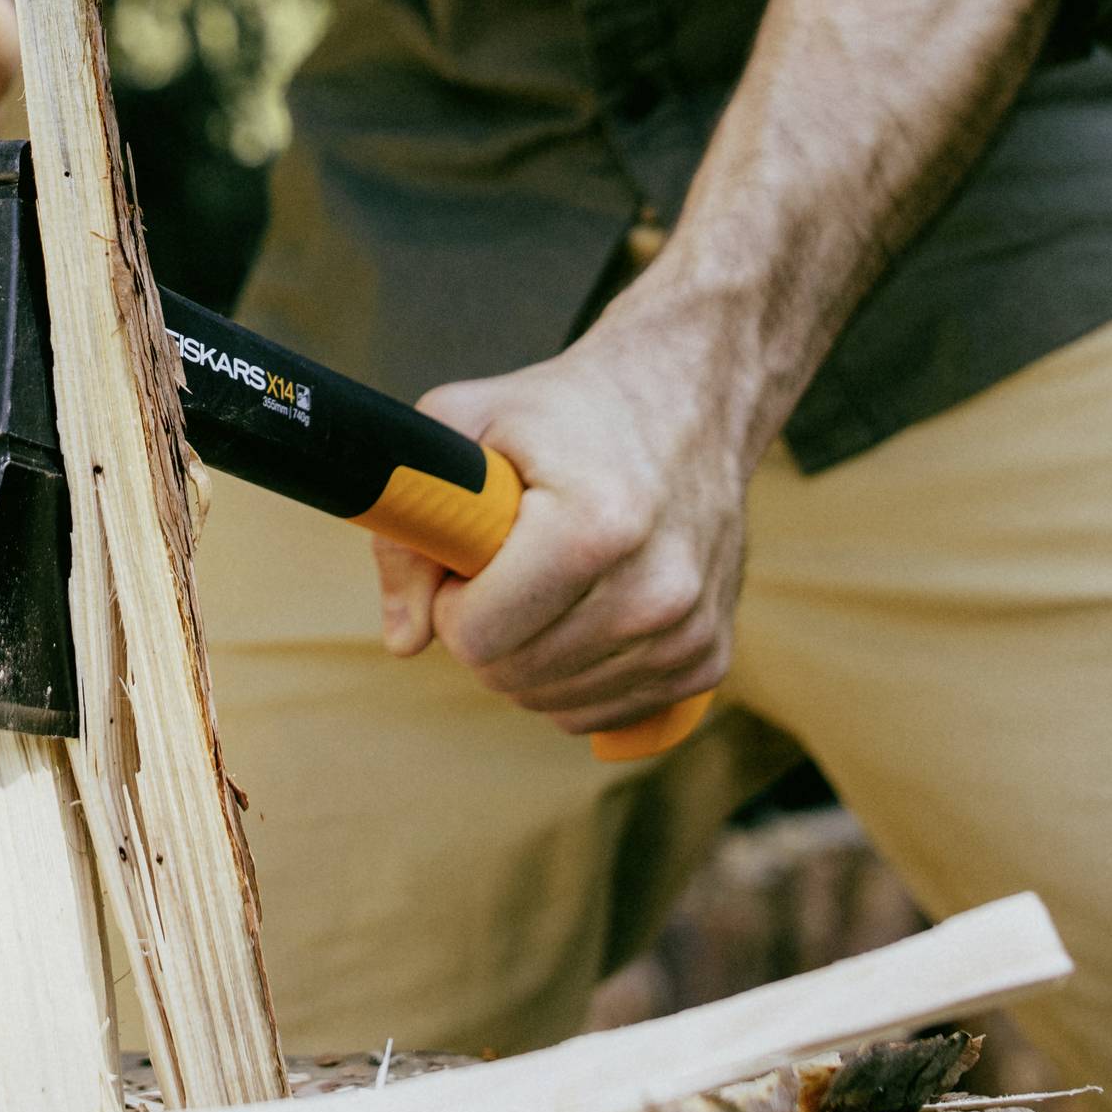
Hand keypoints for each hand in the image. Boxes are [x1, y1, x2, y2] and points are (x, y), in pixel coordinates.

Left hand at [372, 291, 757, 736]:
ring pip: (550, 703)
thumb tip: (404, 639)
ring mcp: (689, 633)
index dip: (450, 598)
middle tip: (504, 563)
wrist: (688, 401)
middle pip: (509, 675)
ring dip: (527, 653)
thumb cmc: (565, 411)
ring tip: (547, 576)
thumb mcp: (464, 424)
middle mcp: (657, 590)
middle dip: (484, 627)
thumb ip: (410, 526)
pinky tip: (583, 609)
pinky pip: (599, 710)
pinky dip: (572, 674)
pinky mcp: (707, 660)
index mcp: (597, 527)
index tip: (468, 555)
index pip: (476, 636)